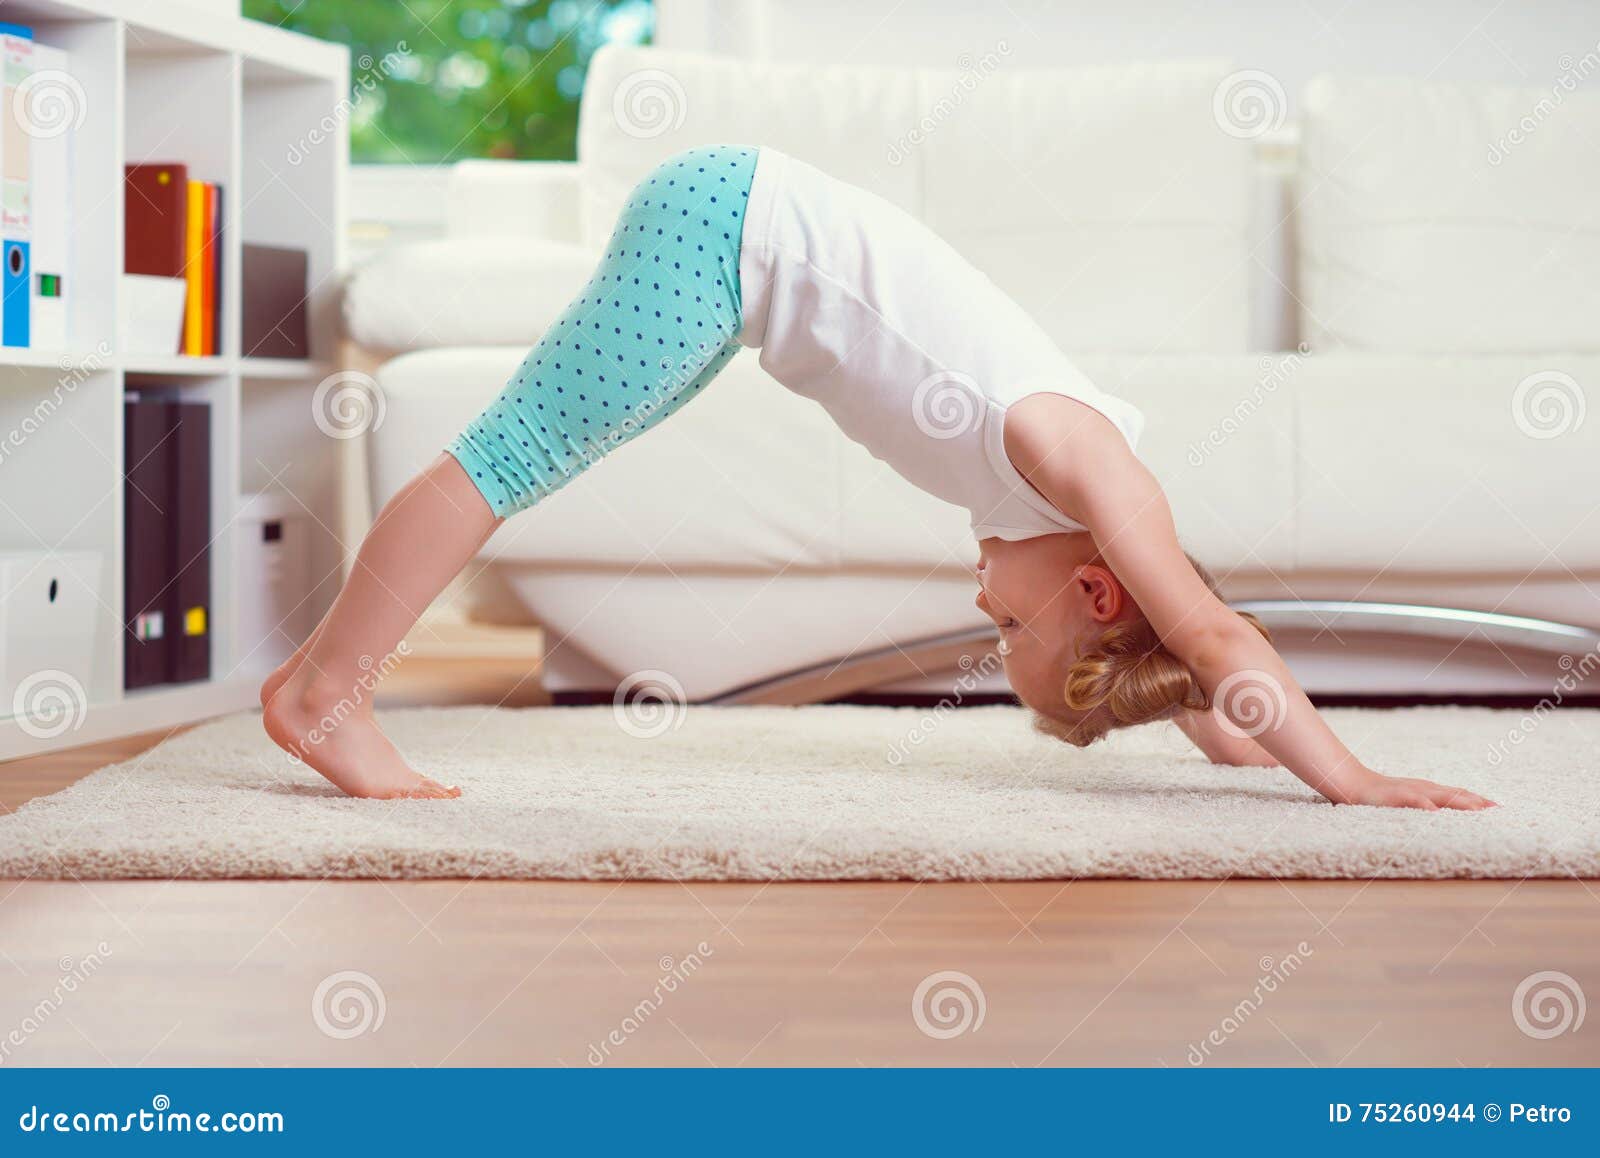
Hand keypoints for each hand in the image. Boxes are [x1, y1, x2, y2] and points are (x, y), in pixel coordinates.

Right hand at [1334, 769, 1496, 810]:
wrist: (1353, 783)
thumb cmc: (1381, 796)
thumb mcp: (1407, 800)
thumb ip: (1425, 806)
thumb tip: (1442, 816)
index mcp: (1429, 791)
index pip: (1459, 794)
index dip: (1478, 800)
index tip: (1498, 808)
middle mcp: (1425, 789)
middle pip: (1456, 794)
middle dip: (1476, 802)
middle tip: (1496, 810)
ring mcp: (1411, 791)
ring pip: (1440, 795)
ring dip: (1459, 802)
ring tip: (1478, 810)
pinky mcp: (1396, 795)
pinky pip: (1413, 800)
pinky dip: (1425, 805)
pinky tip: (1435, 812)